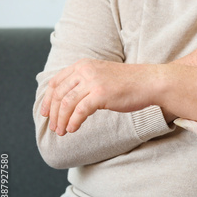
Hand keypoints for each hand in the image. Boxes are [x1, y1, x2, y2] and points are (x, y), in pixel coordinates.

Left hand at [40, 59, 157, 135]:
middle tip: (54, 127)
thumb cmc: (130, 82)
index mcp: (84, 65)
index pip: (57, 82)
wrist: (150, 82)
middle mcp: (85, 71)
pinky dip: (73, 122)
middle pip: (59, 94)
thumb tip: (71, 99)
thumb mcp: (103, 75)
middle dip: (53, 113)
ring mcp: (93, 82)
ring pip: (66, 104)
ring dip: (61, 120)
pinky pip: (80, 111)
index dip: (48, 99)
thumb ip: (87, 82)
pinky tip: (73, 129)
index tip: (46, 113)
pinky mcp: (101, 94)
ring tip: (62, 132)